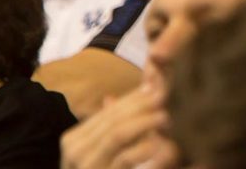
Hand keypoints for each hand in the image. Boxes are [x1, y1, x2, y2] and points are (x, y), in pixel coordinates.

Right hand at [60, 85, 180, 168]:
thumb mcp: (107, 151)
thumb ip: (119, 123)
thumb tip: (145, 84)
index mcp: (76, 139)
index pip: (111, 111)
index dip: (137, 96)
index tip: (162, 84)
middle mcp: (75, 152)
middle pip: (114, 118)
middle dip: (143, 104)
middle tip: (169, 93)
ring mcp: (86, 166)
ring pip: (117, 134)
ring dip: (145, 121)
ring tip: (168, 114)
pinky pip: (123, 159)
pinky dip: (143, 149)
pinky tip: (162, 143)